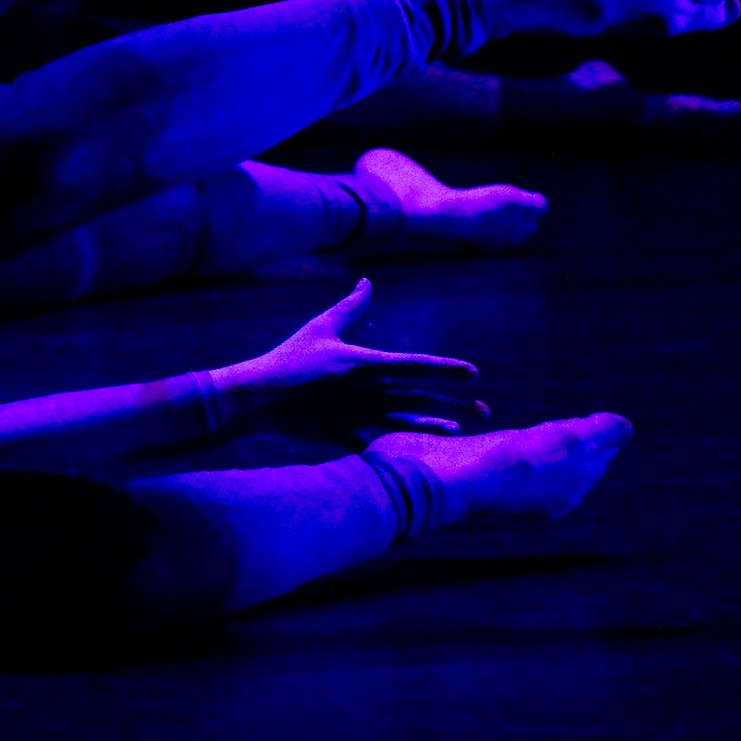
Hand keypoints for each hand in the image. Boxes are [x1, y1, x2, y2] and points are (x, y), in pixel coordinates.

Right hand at [221, 280, 481, 440]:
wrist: (256, 396)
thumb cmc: (289, 358)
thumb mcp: (321, 328)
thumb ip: (350, 308)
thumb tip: (368, 282)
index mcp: (365, 364)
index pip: (415, 365)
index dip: (447, 368)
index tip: (474, 372)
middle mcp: (367, 392)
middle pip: (419, 397)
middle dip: (455, 402)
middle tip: (484, 408)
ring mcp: (356, 417)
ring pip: (405, 423)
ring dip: (433, 425)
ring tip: (458, 429)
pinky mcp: (342, 436)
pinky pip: (373, 446)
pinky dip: (390, 452)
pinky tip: (410, 459)